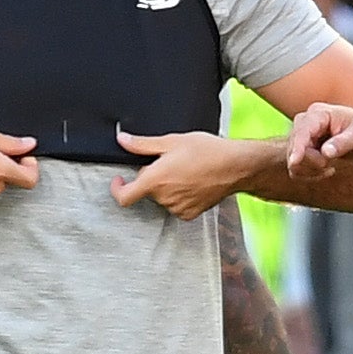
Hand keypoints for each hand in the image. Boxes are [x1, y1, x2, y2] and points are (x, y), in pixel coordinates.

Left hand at [110, 129, 252, 219]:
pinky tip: (192, 182)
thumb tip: (122, 140)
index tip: (119, 180)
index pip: (124, 196)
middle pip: (146, 190)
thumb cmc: (208, 151)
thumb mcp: (172, 141)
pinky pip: (175, 205)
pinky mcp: (189, 213)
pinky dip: (178, 195)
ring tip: (185, 170)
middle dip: (152, 177)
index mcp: (156, 180)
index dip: (117, 188)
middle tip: (169, 162)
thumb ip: (142, 144)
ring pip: (161, 197)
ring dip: (166, 186)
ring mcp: (177, 208)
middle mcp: (165, 197)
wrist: (236, 166)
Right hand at [286, 101, 352, 181]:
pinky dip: (309, 173)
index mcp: (319, 113)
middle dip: (312, 162)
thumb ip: (343, 143)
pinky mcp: (301, 147)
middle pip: (295, 146)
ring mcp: (301, 134)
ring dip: (311, 169)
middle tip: (331, 166)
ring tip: (331, 167)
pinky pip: (296, 166)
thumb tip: (325, 152)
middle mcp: (305, 121)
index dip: (297, 147)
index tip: (294, 162)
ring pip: (294, 159)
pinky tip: (326, 170)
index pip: (302, 131)